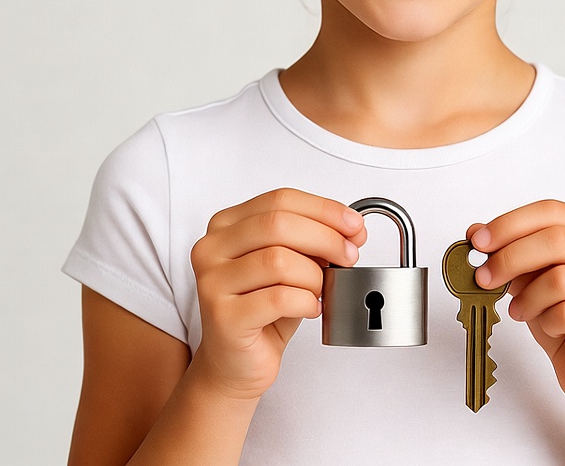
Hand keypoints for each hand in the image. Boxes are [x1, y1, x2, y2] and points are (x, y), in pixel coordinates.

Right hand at [189, 188, 365, 401]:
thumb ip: (314, 240)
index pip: (280, 199)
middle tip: (348, 256)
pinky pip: (278, 297)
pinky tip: (309, 308)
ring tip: (320, 290)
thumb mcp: (291, 263)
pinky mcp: (223, 316)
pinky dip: (305, 301)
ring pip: (278, 260)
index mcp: (226, 224)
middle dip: (325, 238)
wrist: (235, 364)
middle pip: (278, 223)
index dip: (323, 209)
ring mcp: (212, 282)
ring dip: (314, 276)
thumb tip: (352, 228)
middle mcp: (211, 247)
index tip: (353, 224)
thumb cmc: (264, 309)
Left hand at [467, 200, 564, 410]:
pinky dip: (547, 320)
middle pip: (557, 239)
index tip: (479, 240)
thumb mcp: (535, 278)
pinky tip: (549, 326)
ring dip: (528, 297)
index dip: (511, 223)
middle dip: (511, 257)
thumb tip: (476, 231)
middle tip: (486, 277)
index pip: (553, 211)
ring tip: (520, 310)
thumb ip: (512, 250)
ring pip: (561, 278)